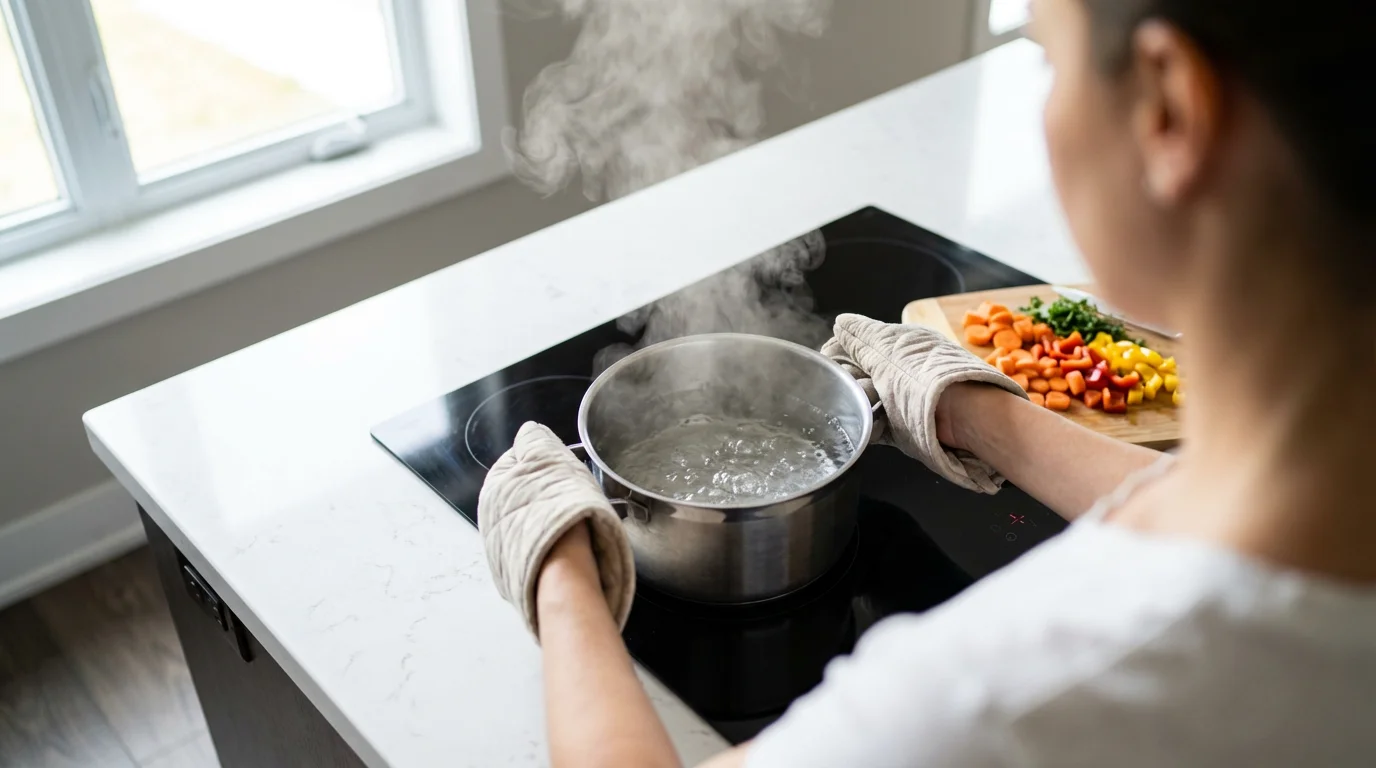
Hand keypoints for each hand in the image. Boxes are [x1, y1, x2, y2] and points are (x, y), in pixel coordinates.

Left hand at [478, 422, 634, 638]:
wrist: (564, 574)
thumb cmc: (559, 513)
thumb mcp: (549, 461)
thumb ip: (535, 439)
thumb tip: (528, 432)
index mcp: (494, 488)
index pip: (518, 459)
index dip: (546, 459)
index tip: (566, 468)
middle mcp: (491, 519)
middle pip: (527, 492)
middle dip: (549, 491)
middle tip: (574, 496)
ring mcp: (503, 549)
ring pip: (534, 521)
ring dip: (551, 519)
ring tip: (577, 524)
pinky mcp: (518, 573)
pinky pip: (538, 548)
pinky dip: (552, 545)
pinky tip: (570, 548)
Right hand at [821, 314, 1027, 492]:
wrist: (966, 418)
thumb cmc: (928, 377)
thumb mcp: (888, 349)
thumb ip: (861, 338)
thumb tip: (841, 323)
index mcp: (902, 345)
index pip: (862, 344)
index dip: (840, 351)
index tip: (822, 361)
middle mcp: (905, 371)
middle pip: (863, 374)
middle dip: (848, 381)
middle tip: (834, 388)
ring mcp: (907, 399)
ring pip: (869, 401)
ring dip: (858, 405)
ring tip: (850, 407)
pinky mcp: (908, 428)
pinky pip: (880, 426)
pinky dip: (871, 427)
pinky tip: (864, 427)